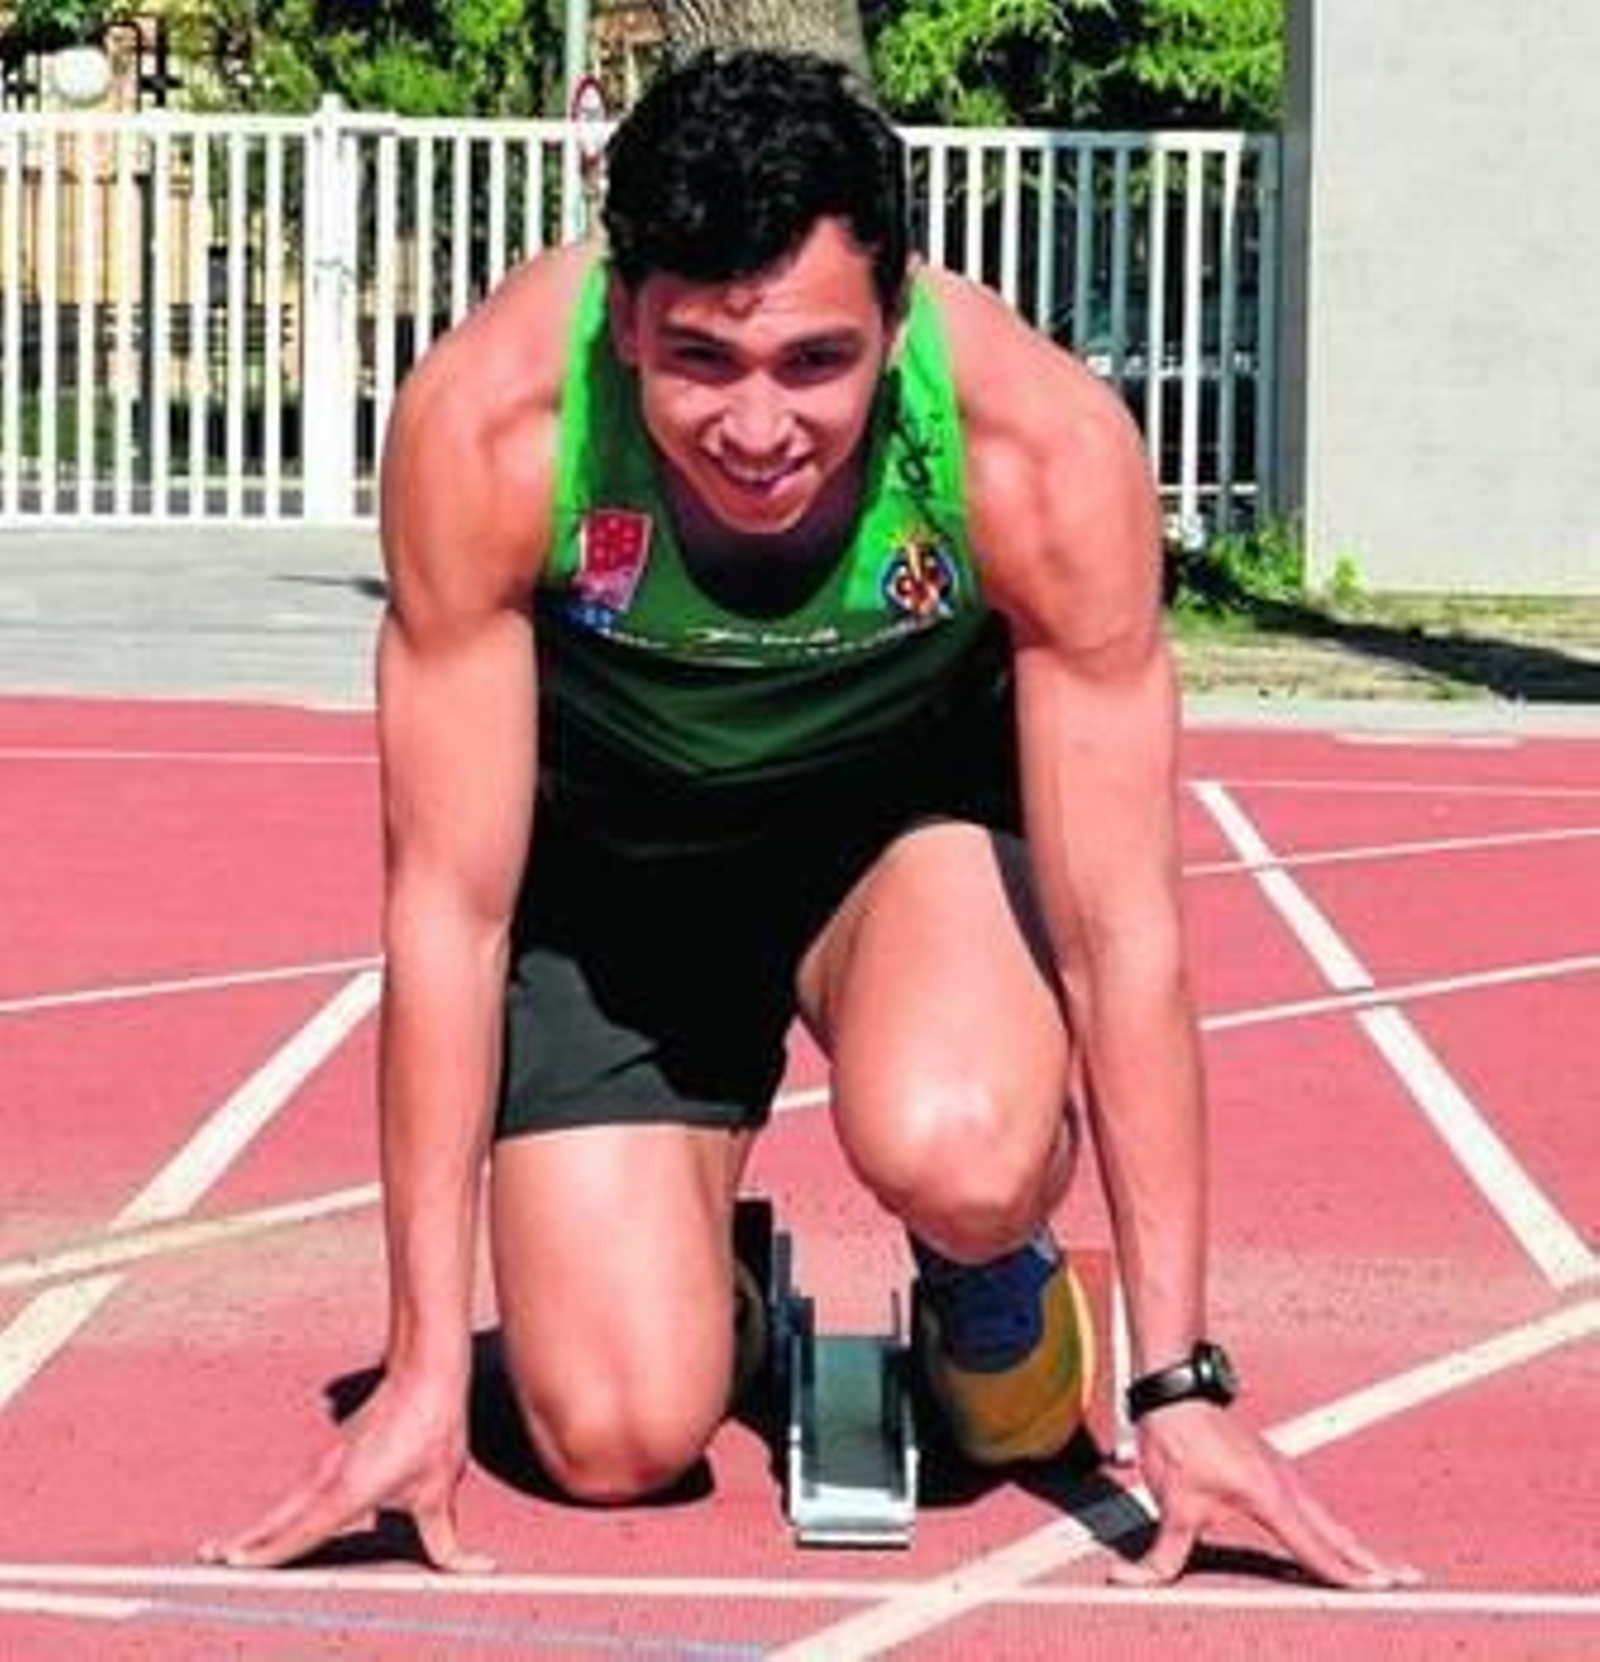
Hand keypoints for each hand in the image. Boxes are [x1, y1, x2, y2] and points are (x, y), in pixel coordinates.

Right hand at [199, 1372, 492, 1573]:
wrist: (426, 1371)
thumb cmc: (432, 1429)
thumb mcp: (440, 1493)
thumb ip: (446, 1542)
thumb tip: (473, 1570)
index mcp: (343, 1494)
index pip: (294, 1535)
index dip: (263, 1554)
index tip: (229, 1567)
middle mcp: (326, 1480)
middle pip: (277, 1521)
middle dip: (245, 1544)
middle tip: (208, 1559)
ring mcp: (329, 1464)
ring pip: (288, 1506)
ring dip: (261, 1529)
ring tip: (228, 1551)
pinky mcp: (338, 1454)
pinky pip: (303, 1492)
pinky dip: (283, 1512)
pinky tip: (275, 1522)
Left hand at [1111, 1402, 1419, 1590]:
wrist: (1175, 1390)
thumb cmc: (1176, 1443)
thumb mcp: (1170, 1504)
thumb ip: (1160, 1555)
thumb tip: (1128, 1583)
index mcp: (1271, 1498)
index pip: (1316, 1548)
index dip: (1348, 1575)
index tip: (1381, 1592)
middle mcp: (1287, 1486)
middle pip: (1339, 1534)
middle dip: (1374, 1562)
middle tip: (1414, 1583)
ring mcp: (1283, 1474)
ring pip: (1329, 1519)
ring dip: (1359, 1546)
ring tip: (1391, 1570)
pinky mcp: (1273, 1469)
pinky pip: (1313, 1507)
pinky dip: (1336, 1529)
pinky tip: (1342, 1540)